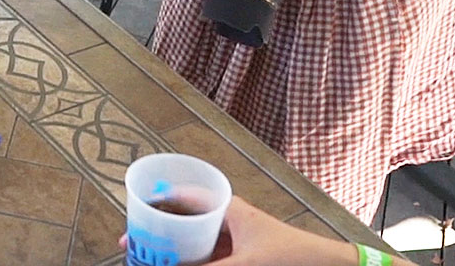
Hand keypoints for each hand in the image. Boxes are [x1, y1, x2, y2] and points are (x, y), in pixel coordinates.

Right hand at [118, 197, 361, 265]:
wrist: (322, 264)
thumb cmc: (289, 255)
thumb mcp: (245, 264)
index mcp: (227, 207)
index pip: (182, 197)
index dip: (155, 205)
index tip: (133, 216)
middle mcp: (226, 218)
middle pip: (183, 218)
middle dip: (157, 229)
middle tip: (131, 242)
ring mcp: (231, 237)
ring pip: (191, 238)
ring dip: (170, 247)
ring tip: (145, 257)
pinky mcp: (237, 255)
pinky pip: (204, 254)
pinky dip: (187, 260)